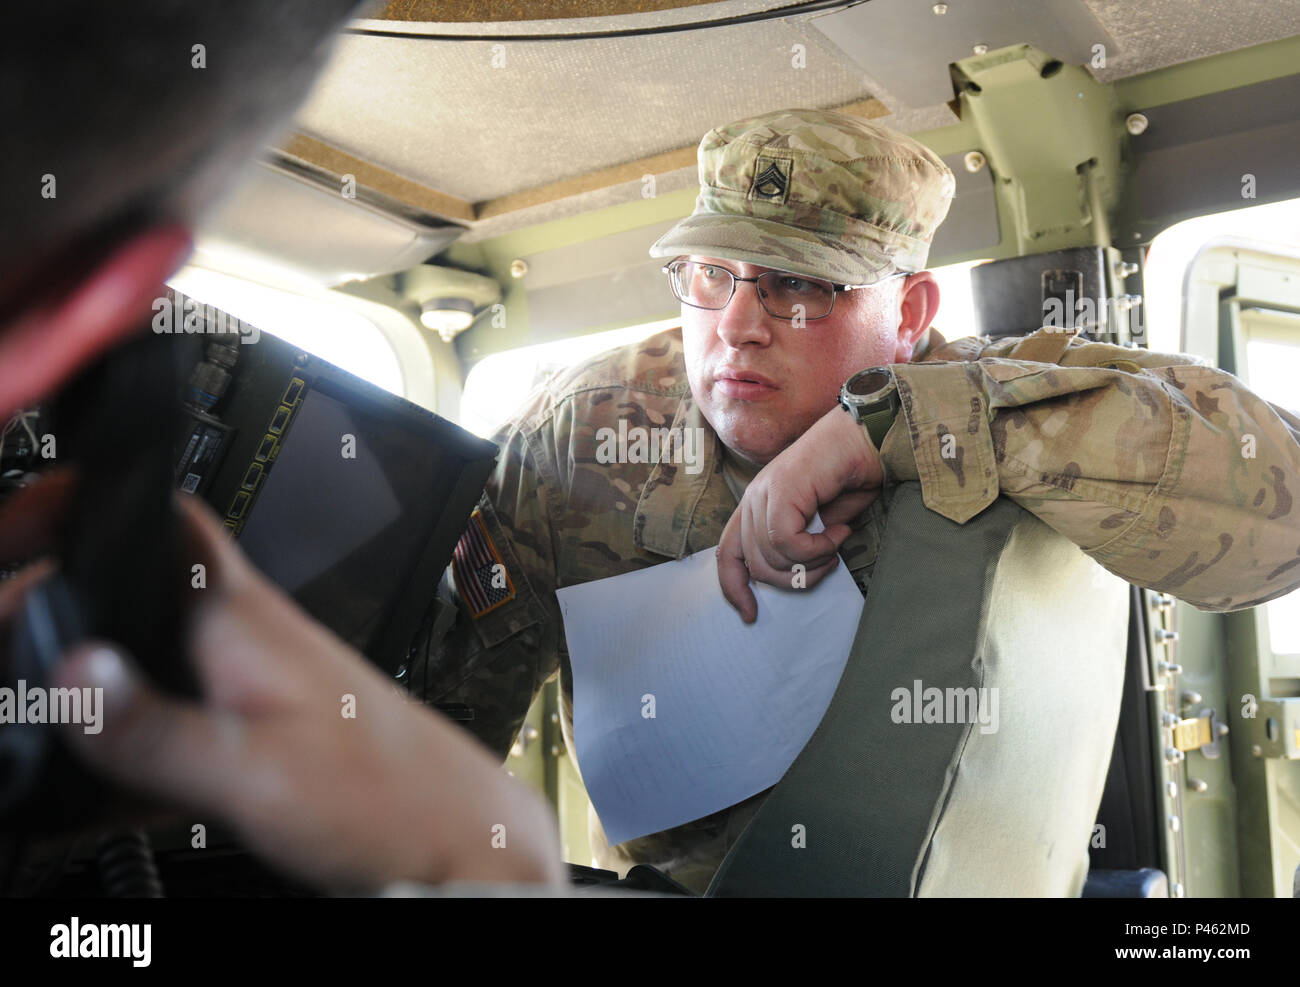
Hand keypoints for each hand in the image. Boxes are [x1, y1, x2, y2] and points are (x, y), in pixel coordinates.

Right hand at [46, 495, 563, 891]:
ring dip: (100, 688)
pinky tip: (105, 794)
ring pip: (153, 661)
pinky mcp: (263, 731)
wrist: (456, 840)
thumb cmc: (387, 796)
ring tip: (52, 725)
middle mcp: (250, 637)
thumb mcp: (250, 769)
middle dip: (72, 612)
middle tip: (17, 642)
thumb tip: (74, 668)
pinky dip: (135, 748)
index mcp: (245, 620)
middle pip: (143, 593)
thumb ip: (153, 725)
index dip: (98, 507)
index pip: (172, 520)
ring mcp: (256, 684)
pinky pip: (179, 722)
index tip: (33, 527)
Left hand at [716, 404, 883, 622]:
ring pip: (772, 556)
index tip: (751, 615)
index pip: (727, 555)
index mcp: (756, 506)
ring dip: (813, 562)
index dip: (734, 588)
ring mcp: (764, 493)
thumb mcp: (820, 521)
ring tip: (836, 543)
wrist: (865, 437)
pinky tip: (838, 531)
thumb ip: (800, 545)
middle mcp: (753, 499)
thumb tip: (797, 573)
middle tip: (827, 566)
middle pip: (754, 564)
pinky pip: (789, 542)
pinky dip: (818, 548)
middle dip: (794, 579)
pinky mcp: (782, 491)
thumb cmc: (849, 475)